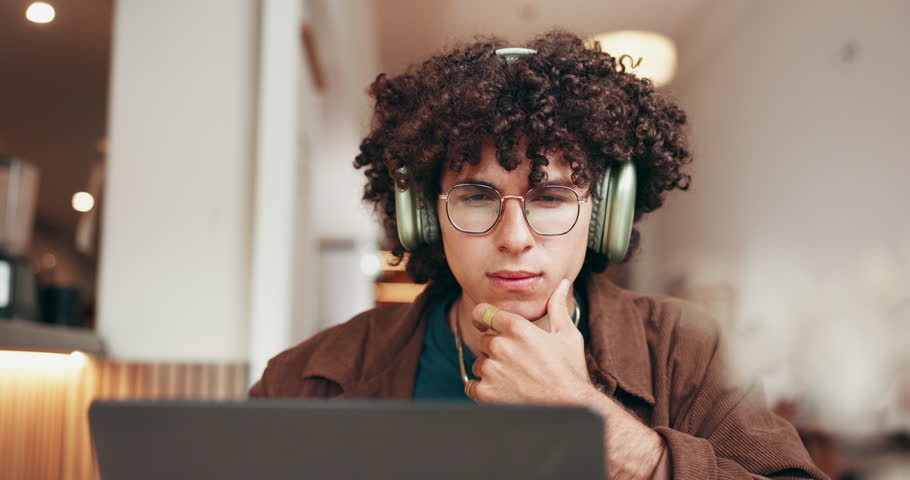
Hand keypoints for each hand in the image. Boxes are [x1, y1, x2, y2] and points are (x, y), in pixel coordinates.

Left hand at [467, 279, 598, 405]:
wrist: (570, 408)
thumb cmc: (570, 372)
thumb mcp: (567, 335)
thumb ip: (557, 307)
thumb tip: (561, 285)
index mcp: (517, 328)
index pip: (484, 312)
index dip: (483, 317)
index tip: (484, 324)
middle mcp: (500, 346)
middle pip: (485, 341)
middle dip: (496, 349)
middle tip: (518, 362)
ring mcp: (491, 370)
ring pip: (479, 363)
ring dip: (491, 370)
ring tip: (515, 379)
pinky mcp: (486, 392)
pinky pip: (471, 385)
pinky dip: (482, 389)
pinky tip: (502, 392)